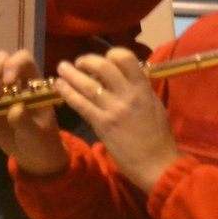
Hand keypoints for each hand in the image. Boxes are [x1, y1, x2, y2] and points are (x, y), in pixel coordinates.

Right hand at [0, 49, 67, 175]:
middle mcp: (15, 80)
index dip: (14, 65)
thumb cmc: (40, 141)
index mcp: (33, 82)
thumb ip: (26, 123)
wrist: (31, 154)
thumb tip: (14, 109)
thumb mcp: (36, 135)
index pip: (23, 60)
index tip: (8, 82)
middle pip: (0, 60)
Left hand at [55, 48, 178, 193]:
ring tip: (61, 68)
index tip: (105, 59)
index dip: (111, 54)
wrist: (156, 164)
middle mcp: (128, 95)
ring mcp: (113, 109)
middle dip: (87, 61)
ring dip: (71, 74)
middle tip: (79, 62)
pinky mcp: (102, 124)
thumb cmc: (158, 135)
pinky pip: (81, 104)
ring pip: (87, 85)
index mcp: (143, 88)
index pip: (125, 58)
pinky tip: (59, 86)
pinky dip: (68, 93)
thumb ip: (139, 88)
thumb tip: (122, 74)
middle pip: (102, 66)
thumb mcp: (153, 104)